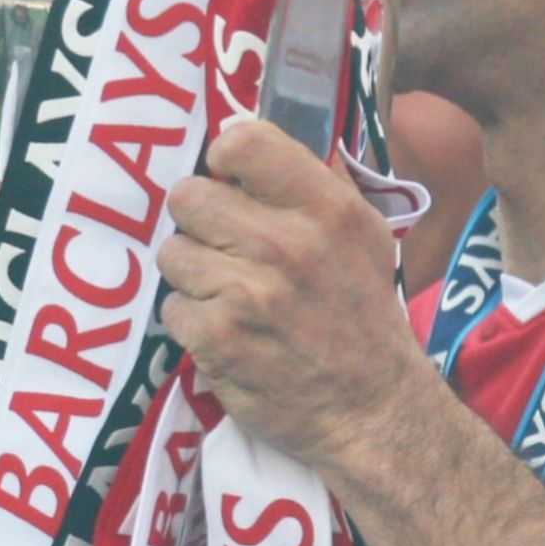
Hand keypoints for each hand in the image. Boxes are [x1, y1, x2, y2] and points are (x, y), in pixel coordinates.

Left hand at [157, 118, 428, 470]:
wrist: (372, 409)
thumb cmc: (365, 316)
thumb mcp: (366, 236)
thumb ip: (317, 183)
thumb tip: (257, 135)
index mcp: (326, 209)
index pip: (243, 142)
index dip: (223, 159)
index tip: (228, 181)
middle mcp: (286, 244)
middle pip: (188, 196)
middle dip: (199, 221)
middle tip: (223, 246)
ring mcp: (247, 293)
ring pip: (173, 253)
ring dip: (193, 275)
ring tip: (229, 295)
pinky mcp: (217, 339)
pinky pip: (171, 307)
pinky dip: (193, 322)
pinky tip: (227, 334)